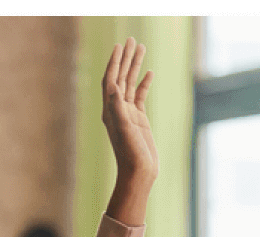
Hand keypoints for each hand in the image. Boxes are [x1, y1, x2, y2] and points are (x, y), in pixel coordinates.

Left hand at [101, 38, 156, 185]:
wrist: (139, 172)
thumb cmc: (130, 154)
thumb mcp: (124, 130)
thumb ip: (118, 109)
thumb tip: (113, 88)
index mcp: (110, 110)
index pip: (111, 80)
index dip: (114, 62)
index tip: (120, 46)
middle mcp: (116, 109)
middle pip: (120, 77)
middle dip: (125, 58)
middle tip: (132, 39)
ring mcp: (128, 113)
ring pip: (131, 83)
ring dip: (135, 66)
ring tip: (142, 48)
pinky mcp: (139, 119)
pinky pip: (140, 95)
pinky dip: (144, 83)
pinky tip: (149, 72)